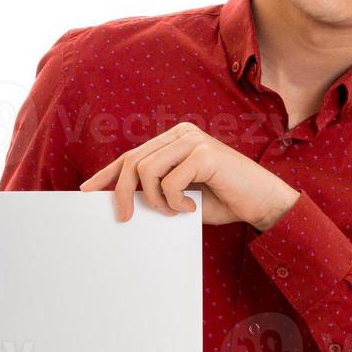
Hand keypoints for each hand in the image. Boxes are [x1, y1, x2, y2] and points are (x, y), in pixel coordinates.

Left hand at [80, 122, 299, 230]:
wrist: (263, 203)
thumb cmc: (225, 200)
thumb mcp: (183, 195)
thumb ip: (157, 190)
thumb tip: (122, 200)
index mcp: (175, 139)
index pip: (132, 155)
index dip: (107, 174)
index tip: (88, 191)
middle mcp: (182, 133)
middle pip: (132, 161)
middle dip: (121, 192)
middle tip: (125, 218)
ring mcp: (193, 140)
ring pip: (146, 171)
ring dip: (155, 200)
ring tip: (175, 210)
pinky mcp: (204, 153)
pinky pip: (169, 182)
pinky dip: (175, 202)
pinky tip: (191, 207)